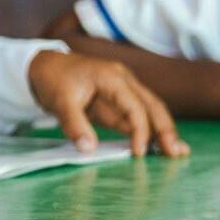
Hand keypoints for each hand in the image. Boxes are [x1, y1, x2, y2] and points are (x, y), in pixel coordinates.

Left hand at [28, 50, 188, 157]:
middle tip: (176, 153)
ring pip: (149, 111)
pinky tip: (158, 147)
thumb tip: (88, 149)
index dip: (140, 130)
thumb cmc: (53, 78)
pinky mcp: (116, 104)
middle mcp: (123, 82)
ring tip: (177, 152)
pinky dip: (147, 132)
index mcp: (112, 77)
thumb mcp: (59, 100)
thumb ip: (74, 124)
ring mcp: (122, 92)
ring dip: (162, 131)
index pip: (135, 106)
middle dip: (165, 129)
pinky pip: (136, 118)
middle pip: (152, 106)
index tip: (139, 153)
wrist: (42, 67)